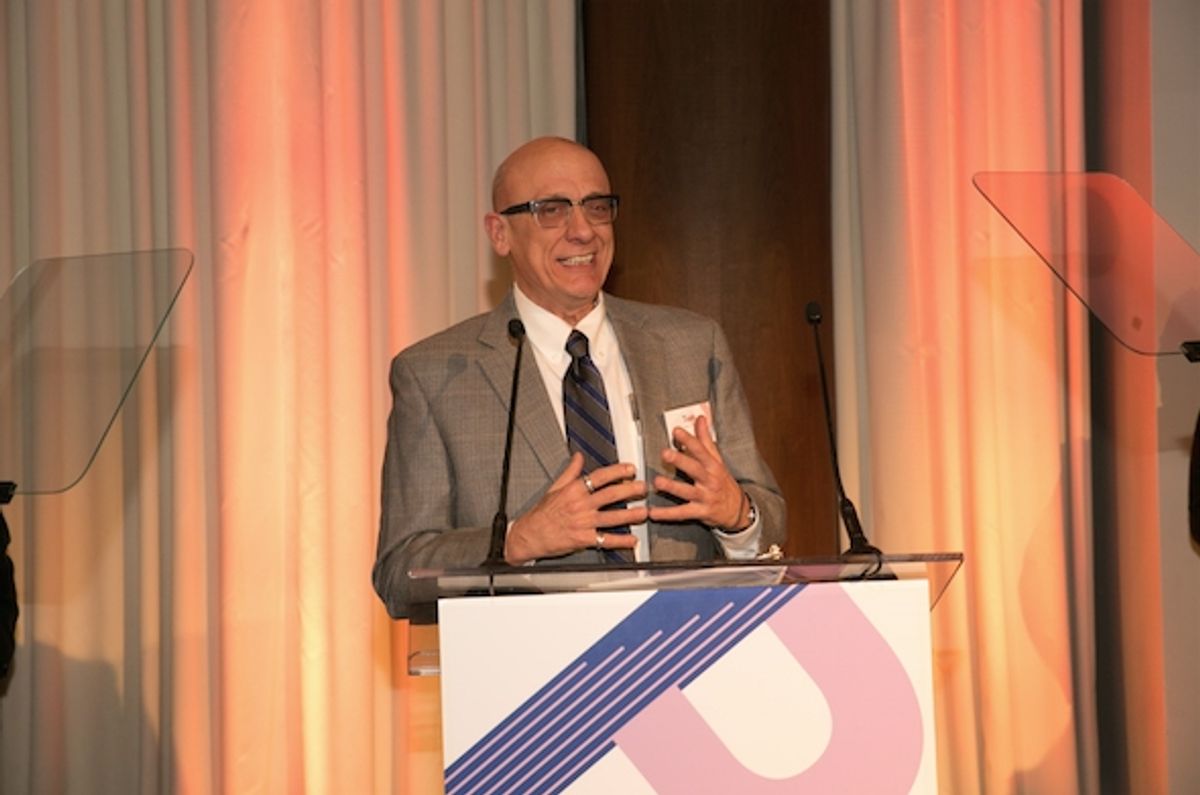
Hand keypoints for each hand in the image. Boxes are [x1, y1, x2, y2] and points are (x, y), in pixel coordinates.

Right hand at [505, 452, 646, 564]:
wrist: (529, 535)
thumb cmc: (541, 513)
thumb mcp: (554, 487)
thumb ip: (570, 472)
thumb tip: (579, 457)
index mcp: (574, 490)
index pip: (600, 477)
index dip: (618, 472)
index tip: (630, 470)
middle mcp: (581, 505)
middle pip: (611, 495)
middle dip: (630, 491)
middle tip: (643, 488)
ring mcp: (584, 523)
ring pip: (612, 517)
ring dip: (630, 515)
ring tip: (644, 512)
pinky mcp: (584, 539)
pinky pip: (606, 540)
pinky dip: (620, 541)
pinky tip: (632, 540)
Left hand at [649, 415, 745, 529]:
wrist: (738, 510)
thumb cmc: (723, 483)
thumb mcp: (717, 460)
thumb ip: (705, 440)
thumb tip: (700, 419)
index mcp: (713, 466)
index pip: (701, 451)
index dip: (689, 440)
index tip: (677, 431)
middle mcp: (709, 480)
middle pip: (694, 469)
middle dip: (680, 461)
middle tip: (665, 453)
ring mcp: (705, 497)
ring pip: (687, 492)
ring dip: (672, 487)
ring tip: (657, 482)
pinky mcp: (700, 513)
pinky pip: (682, 513)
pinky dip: (667, 514)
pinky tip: (654, 512)